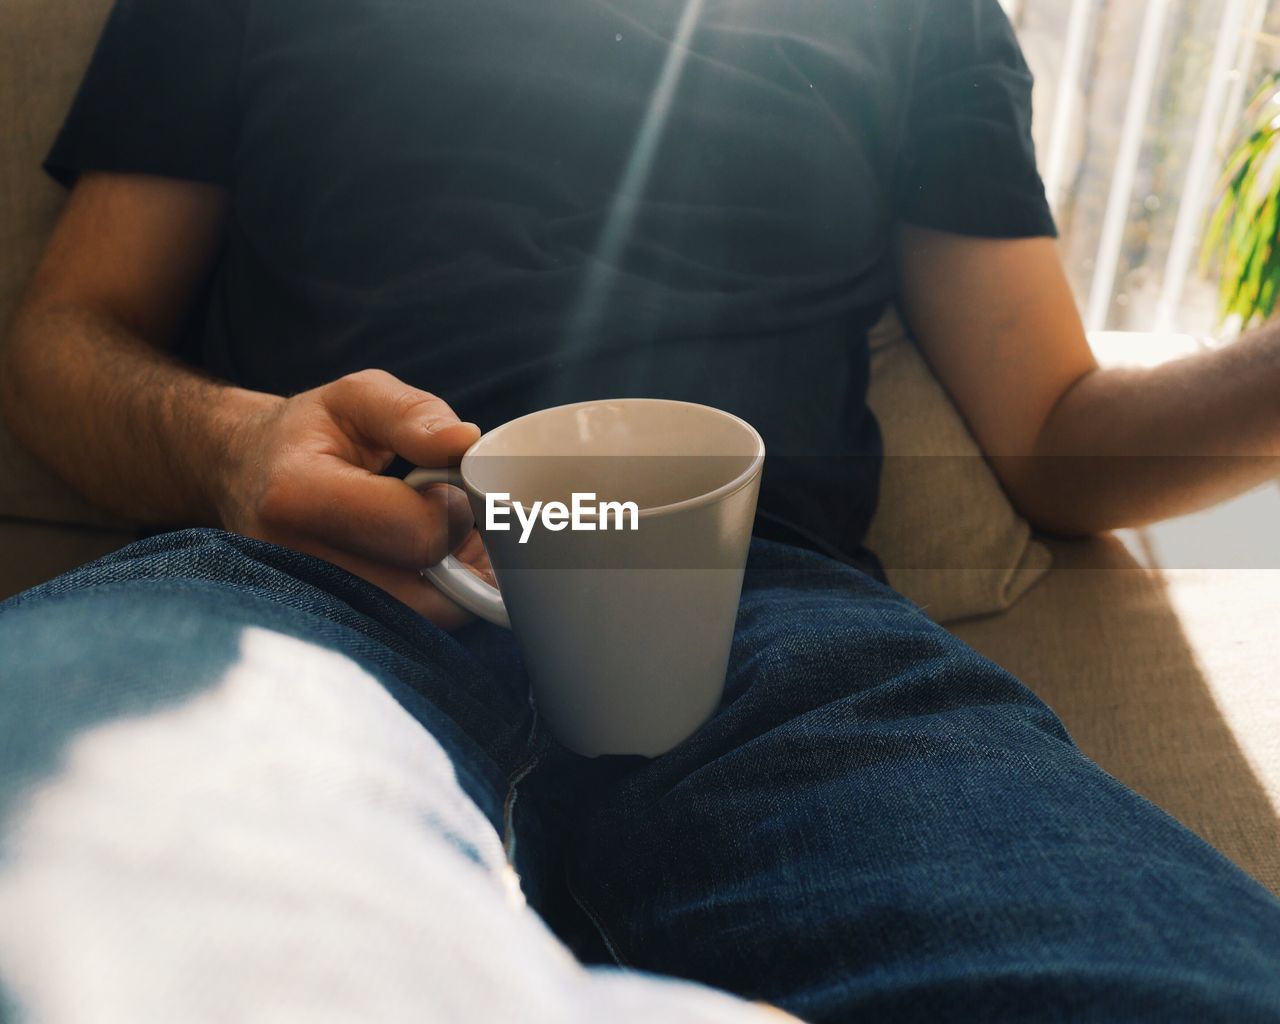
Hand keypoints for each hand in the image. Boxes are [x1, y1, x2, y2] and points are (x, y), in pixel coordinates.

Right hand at [213, 369, 488, 628]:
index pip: (416, 530)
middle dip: (464, 551)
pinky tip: (437, 561)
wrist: (242, 474)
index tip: (450, 483)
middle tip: (463, 514)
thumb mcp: (355, 399)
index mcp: (298, 496)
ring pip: (425, 618)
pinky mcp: (329, 624)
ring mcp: (310, 604)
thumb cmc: (305, 433)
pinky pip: (408, 627)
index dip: (456, 507)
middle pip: (427, 588)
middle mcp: (299, 562)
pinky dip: (438, 598)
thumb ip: (413, 415)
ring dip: (460, 581)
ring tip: (452, 536)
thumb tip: (466, 443)